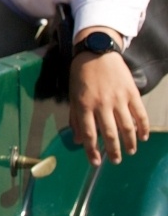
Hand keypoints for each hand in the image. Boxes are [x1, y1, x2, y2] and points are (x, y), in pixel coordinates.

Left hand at [69, 42, 148, 165]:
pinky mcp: (131, 93)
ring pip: (127, 127)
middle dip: (113, 151)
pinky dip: (143, 127)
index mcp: (83, 105)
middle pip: (110, 134)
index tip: (96, 163)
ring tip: (130, 152)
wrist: (97, 52)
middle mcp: (101, 104)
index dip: (92, 151)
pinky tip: (143, 137)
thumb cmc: (81, 75)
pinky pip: (140, 114)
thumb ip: (75, 118)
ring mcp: (118, 99)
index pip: (89, 134)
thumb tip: (78, 140)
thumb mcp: (72, 95)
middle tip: (115, 161)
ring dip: (129, 142)